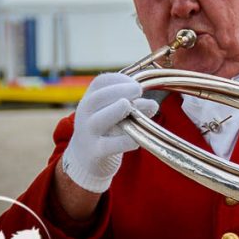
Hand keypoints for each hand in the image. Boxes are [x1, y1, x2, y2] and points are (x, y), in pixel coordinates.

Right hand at [62, 73, 158, 192]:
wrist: (84, 159)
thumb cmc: (105, 130)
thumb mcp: (116, 114)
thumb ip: (134, 107)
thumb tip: (153, 104)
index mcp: (90, 99)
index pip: (100, 82)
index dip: (119, 79)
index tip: (136, 84)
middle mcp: (85, 114)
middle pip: (97, 98)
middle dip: (119, 90)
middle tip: (138, 90)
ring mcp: (88, 133)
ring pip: (98, 120)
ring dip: (116, 110)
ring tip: (129, 106)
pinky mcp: (95, 152)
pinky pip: (108, 146)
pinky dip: (124, 141)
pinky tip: (136, 139)